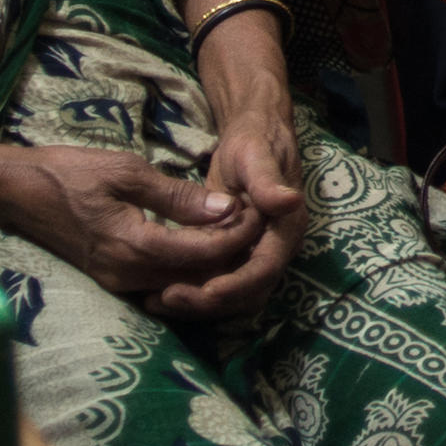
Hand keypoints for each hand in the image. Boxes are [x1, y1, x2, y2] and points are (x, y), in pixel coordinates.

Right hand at [0, 143, 262, 300]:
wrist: (15, 192)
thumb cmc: (68, 173)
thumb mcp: (127, 171)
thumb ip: (178, 196)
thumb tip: (226, 208)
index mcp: (135, 247)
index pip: (205, 253)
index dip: (237, 235)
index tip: (258, 212)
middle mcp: (128, 276)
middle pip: (198, 278)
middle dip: (230, 254)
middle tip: (255, 224)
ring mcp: (117, 282)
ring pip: (180, 285)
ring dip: (210, 265)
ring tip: (234, 233)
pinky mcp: (111, 279)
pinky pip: (160, 283)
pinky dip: (186, 269)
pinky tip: (200, 246)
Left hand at [143, 108, 306, 323]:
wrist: (251, 141)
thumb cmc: (254, 144)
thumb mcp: (256, 155)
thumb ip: (268, 180)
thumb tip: (289, 201)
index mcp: (285, 230)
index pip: (265, 270)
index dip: (237, 285)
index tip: (207, 292)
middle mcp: (272, 250)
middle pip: (247, 294)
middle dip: (210, 302)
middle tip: (169, 298)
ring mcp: (252, 256)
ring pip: (229, 297)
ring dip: (197, 305)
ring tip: (156, 301)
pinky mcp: (232, 257)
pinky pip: (214, 284)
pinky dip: (190, 293)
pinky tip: (155, 294)